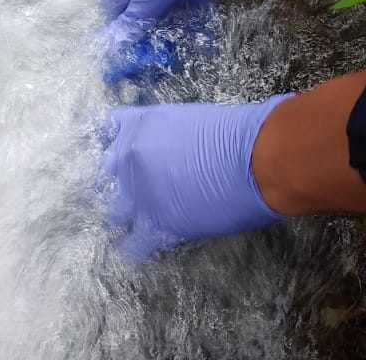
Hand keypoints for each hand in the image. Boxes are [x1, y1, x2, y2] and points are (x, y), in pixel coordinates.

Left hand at [101, 95, 290, 258]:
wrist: (257, 159)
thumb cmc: (241, 132)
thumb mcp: (197, 119)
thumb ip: (175, 133)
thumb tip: (181, 144)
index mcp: (141, 125)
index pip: (110, 127)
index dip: (121, 141)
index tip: (130, 149)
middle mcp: (130, 157)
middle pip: (108, 172)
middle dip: (124, 178)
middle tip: (146, 185)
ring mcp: (139, 193)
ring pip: (114, 211)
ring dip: (129, 214)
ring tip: (147, 217)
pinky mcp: (156, 224)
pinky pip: (134, 244)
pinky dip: (139, 247)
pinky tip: (147, 245)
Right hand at [102, 0, 264, 45]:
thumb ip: (137, 17)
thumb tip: (113, 44)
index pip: (116, 13)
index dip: (127, 36)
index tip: (144, 57)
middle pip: (139, 4)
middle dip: (154, 25)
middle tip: (173, 46)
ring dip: (174, 11)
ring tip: (193, 26)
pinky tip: (200, 3)